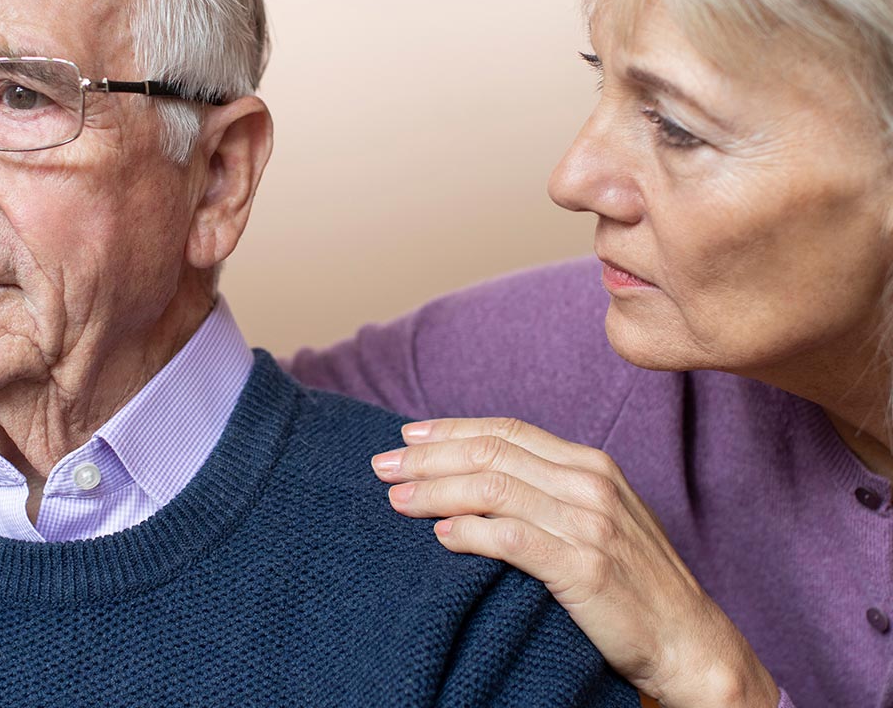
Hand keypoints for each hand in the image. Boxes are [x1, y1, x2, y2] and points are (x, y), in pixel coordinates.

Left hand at [371, 417, 779, 707]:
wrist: (690, 643)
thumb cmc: (634, 584)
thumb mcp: (597, 519)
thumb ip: (548, 490)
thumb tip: (476, 476)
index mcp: (591, 464)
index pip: (507, 431)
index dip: (452, 429)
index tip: (407, 434)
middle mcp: (590, 484)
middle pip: (491, 453)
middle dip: (429, 456)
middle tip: (383, 465)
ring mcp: (590, 523)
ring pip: (492, 489)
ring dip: (435, 491)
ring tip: (397, 499)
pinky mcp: (584, 566)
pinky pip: (510, 538)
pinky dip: (468, 532)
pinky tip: (440, 536)